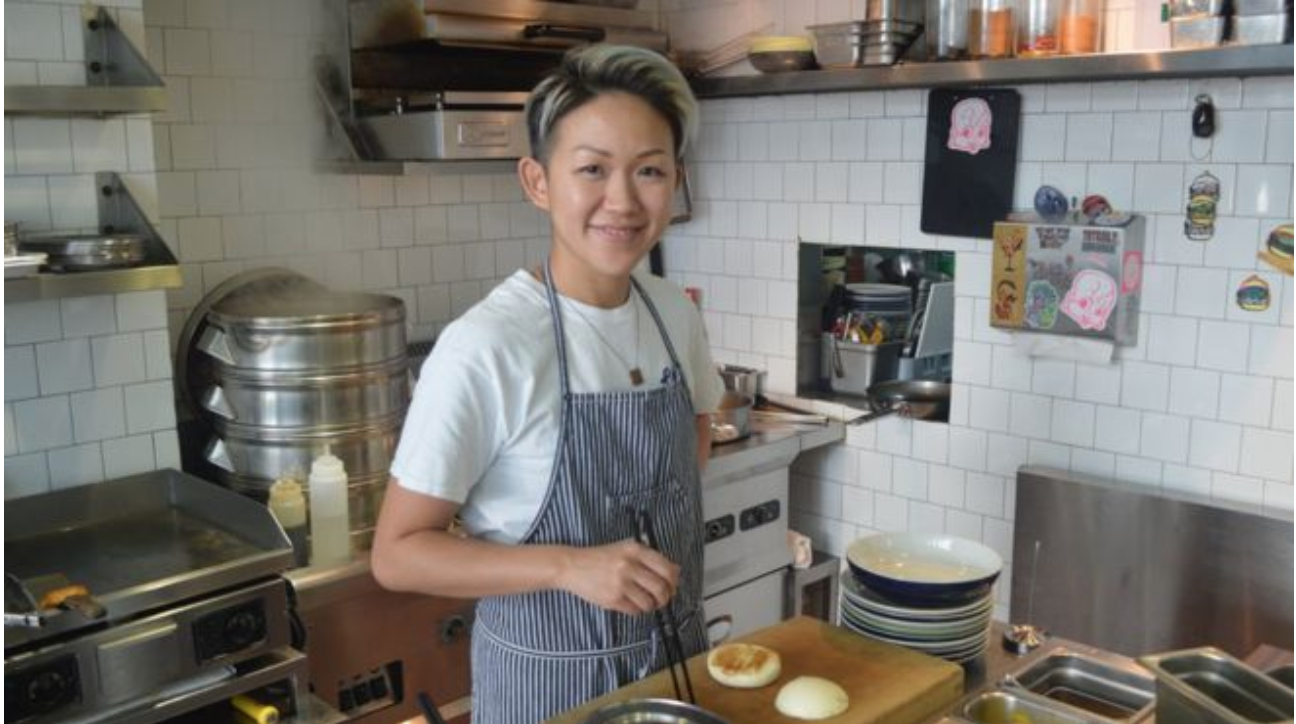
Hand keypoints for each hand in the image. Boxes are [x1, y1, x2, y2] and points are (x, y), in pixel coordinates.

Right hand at [556, 540, 679, 614]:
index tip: (672, 585)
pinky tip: (631, 602)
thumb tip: (676, 571)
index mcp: (635, 550)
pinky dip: (637, 609)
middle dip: (666, 597)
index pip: (667, 569)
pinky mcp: (612, 599)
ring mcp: (620, 583)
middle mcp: (629, 565)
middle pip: (661, 588)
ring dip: (651, 605)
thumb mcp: (625, 548)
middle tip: (662, 598)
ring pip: (649, 602)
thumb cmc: (601, 558)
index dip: (674, 581)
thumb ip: (650, 557)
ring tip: (645, 601)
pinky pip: (635, 610)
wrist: (572, 566)